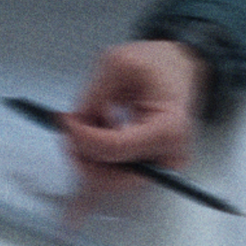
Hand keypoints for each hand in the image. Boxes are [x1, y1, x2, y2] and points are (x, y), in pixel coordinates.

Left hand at [58, 41, 207, 215]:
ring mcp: (159, 167)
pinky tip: (98, 134)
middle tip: (70, 131)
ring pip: (108, 181)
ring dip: (89, 157)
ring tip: (88, 126)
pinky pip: (114, 175)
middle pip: (111, 178)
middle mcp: (167, 155)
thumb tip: (74, 123)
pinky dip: (98, 159)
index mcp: (168, 128)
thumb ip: (94, 96)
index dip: (84, 138)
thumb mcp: (119, 64)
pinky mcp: (148, 169)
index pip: (116, 149)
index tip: (68, 122)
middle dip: (83, 156)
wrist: (176, 70)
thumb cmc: (158, 67)